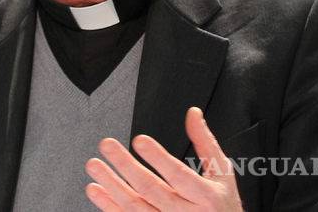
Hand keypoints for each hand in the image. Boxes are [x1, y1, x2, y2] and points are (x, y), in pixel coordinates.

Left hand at [85, 107, 242, 210]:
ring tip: (95, 165)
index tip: (140, 140)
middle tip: (107, 146)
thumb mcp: (222, 175)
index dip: (158, 158)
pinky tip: (96, 190)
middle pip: (151, 189)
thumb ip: (205, 144)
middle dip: (125, 165)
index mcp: (206, 196)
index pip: (179, 174)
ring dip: (111, 185)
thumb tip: (193, 114)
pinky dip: (108, 205)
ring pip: (135, 206)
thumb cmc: (222, 207)